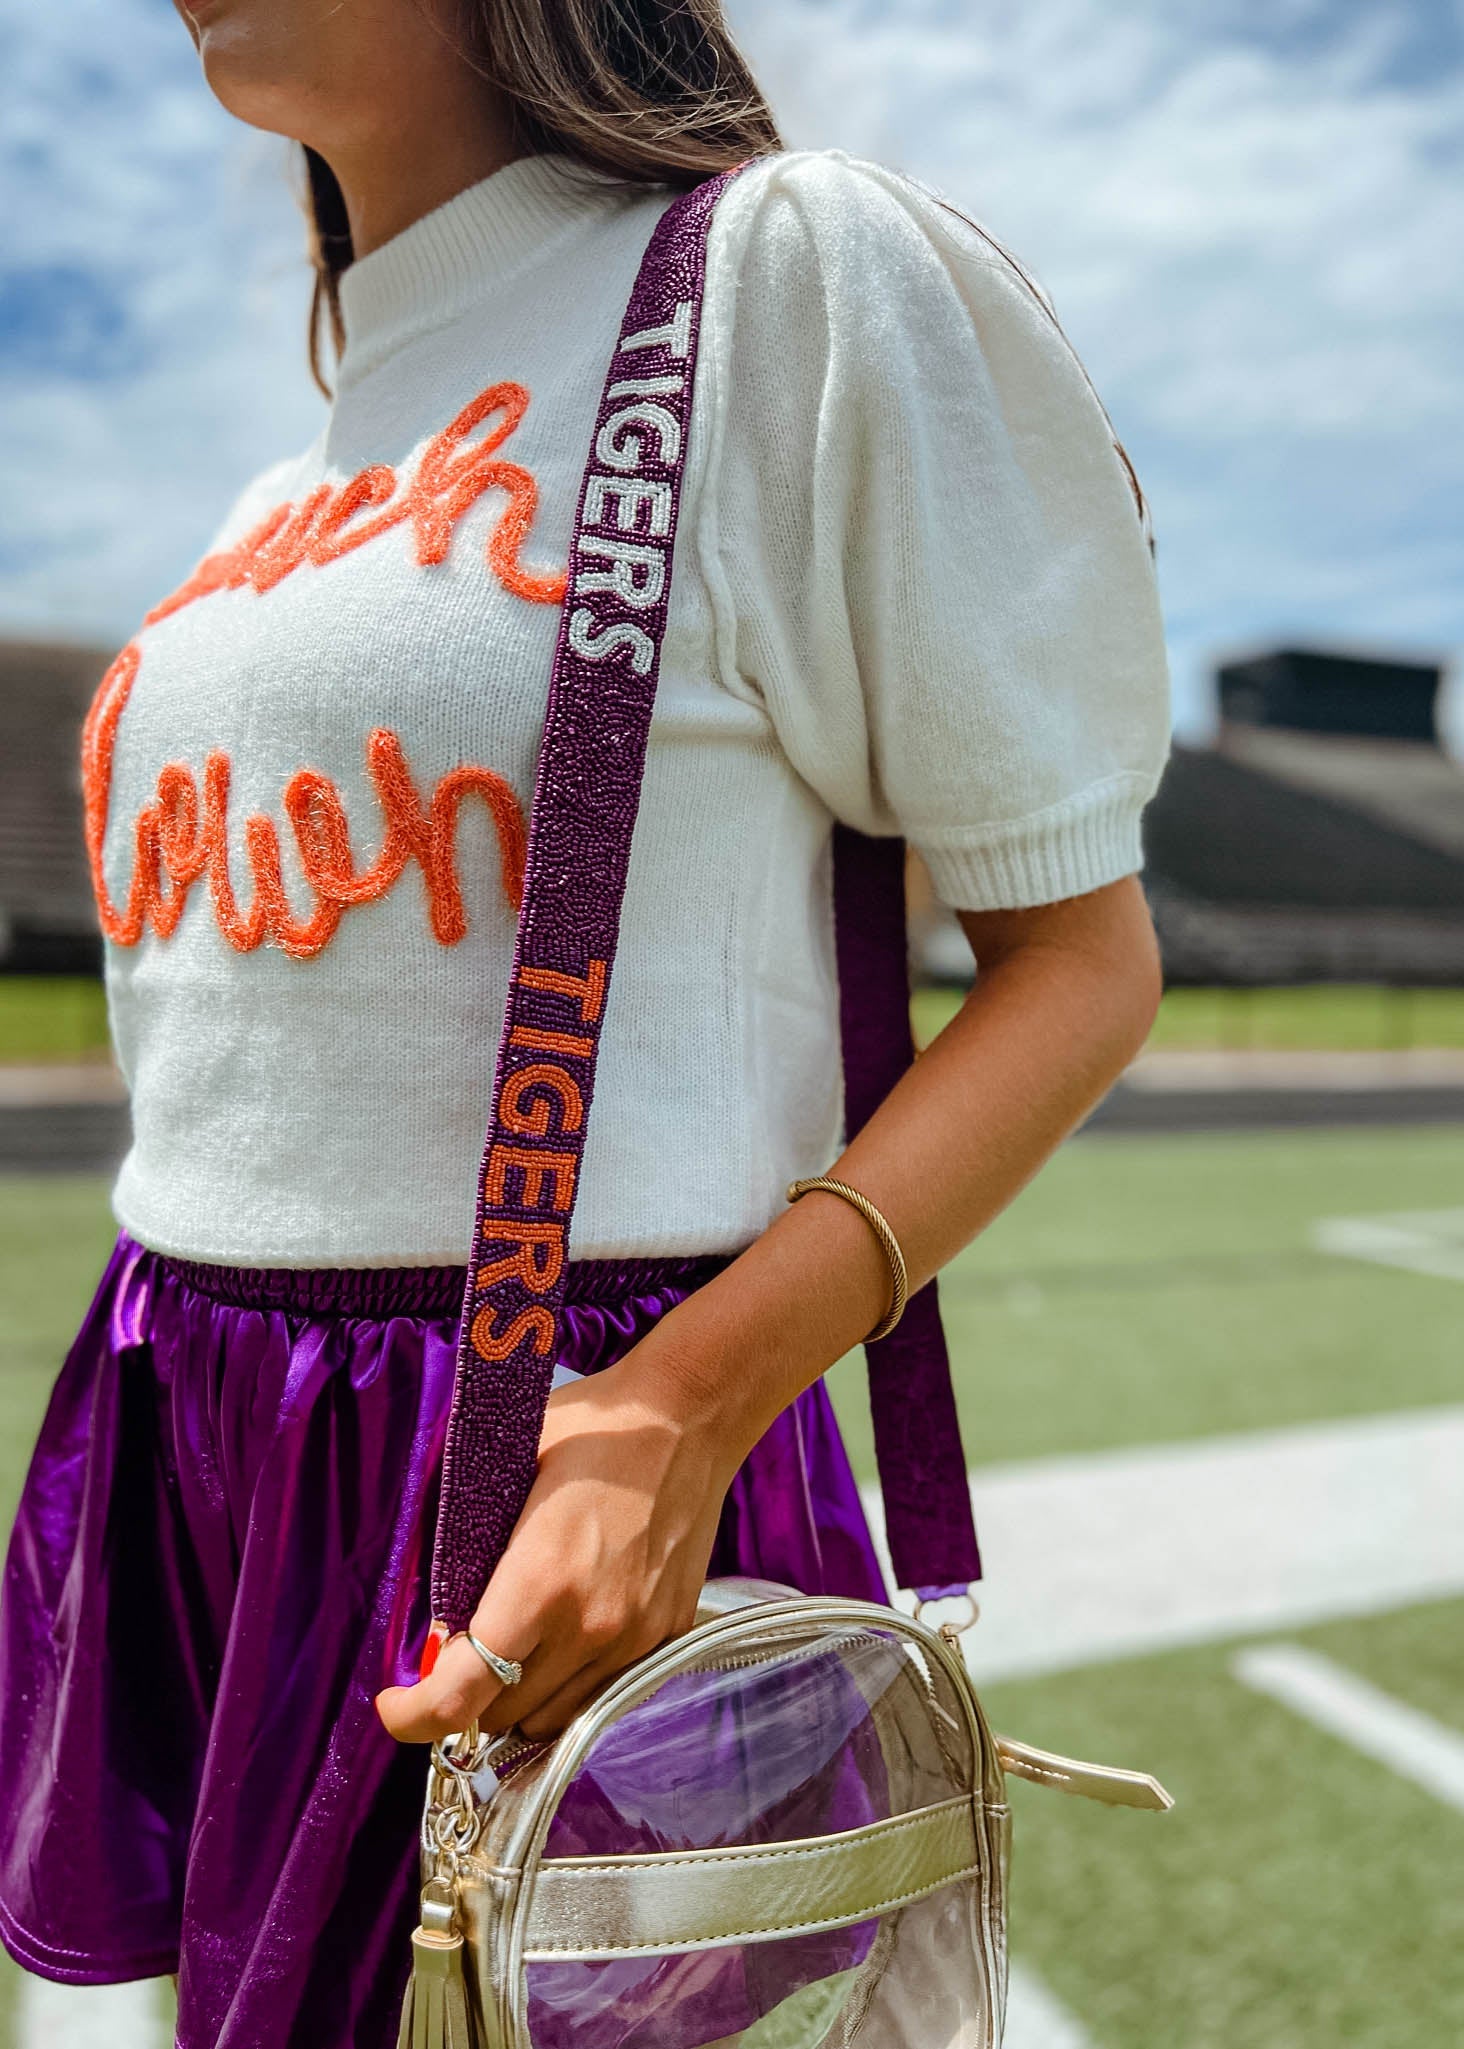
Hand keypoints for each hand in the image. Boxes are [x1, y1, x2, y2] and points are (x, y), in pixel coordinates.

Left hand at [375, 1350, 736, 1744]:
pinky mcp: (667, 1634)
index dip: (414, 1716)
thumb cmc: (592, 1429)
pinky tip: (562, 1636)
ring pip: (553, 1716)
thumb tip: (424, 1605)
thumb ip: (461, 1541)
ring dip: (520, 1697)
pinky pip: (602, 1691)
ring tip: (510, 1649)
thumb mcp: (505, 1466)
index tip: (396, 1702)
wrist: (689, 1418)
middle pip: (502, 1714)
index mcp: (540, 1582)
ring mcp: (635, 1638)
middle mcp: (590, 1627)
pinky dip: (570, 1682)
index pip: (461, 1695)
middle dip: (467, 1695)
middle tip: (456, 1654)